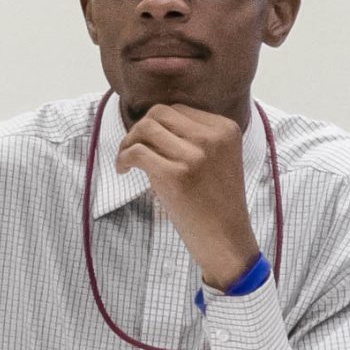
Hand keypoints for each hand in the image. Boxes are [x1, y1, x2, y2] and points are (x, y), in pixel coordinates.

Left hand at [116, 104, 259, 288]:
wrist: (226, 240)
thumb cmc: (216, 204)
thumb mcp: (218, 160)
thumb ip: (195, 138)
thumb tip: (151, 124)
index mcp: (226, 129)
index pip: (179, 109)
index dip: (157, 123)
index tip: (148, 141)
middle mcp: (212, 138)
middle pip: (159, 113)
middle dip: (139, 128)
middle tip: (132, 150)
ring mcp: (195, 155)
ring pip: (145, 128)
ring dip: (128, 142)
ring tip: (126, 161)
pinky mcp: (176, 175)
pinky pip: (137, 152)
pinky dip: (124, 158)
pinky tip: (124, 170)